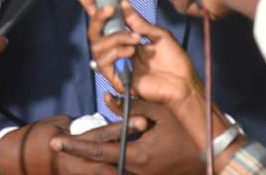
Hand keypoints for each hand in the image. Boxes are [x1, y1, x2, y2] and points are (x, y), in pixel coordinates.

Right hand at [0, 115, 140, 174]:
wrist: (18, 161)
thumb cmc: (35, 138)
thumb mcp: (56, 124)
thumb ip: (79, 124)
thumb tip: (96, 122)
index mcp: (74, 144)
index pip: (103, 134)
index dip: (123, 127)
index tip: (141, 119)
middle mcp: (79, 163)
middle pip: (113, 158)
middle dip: (131, 149)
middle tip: (148, 139)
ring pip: (108, 173)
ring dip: (125, 165)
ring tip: (145, 161)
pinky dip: (111, 171)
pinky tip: (124, 167)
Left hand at [47, 101, 202, 174]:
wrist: (210, 160)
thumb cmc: (185, 134)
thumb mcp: (158, 115)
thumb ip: (130, 107)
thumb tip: (107, 98)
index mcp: (137, 157)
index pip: (98, 151)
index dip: (76, 145)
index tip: (55, 140)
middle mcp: (135, 173)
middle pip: (97, 165)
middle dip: (76, 154)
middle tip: (55, 144)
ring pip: (107, 170)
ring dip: (89, 161)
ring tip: (70, 150)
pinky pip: (119, 172)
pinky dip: (106, 163)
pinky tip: (93, 156)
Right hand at [77, 0, 201, 108]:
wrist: (184, 84)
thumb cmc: (174, 61)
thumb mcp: (157, 34)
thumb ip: (138, 22)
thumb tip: (123, 3)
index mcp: (126, 39)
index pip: (104, 22)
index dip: (93, 8)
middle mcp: (117, 50)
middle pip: (94, 33)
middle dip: (98, 18)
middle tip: (111, 9)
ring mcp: (116, 65)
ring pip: (97, 46)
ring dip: (115, 37)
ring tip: (135, 39)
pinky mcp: (117, 79)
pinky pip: (103, 63)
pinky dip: (115, 52)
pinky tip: (130, 51)